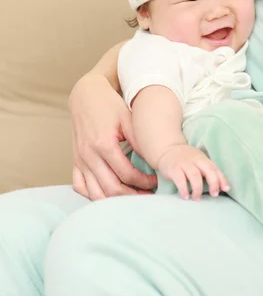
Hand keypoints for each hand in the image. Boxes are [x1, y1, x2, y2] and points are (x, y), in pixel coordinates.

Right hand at [70, 73, 156, 199]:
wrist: (86, 95)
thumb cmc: (109, 105)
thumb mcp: (128, 118)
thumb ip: (139, 141)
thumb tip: (154, 161)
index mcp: (103, 144)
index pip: (126, 174)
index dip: (143, 181)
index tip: (155, 181)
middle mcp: (89, 155)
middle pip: (111, 188)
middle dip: (132, 196)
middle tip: (147, 196)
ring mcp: (80, 160)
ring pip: (95, 193)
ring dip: (113, 200)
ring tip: (131, 197)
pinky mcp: (75, 160)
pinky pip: (80, 186)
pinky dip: (93, 194)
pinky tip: (107, 193)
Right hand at [157, 144, 229, 200]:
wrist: (167, 149)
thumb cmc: (185, 159)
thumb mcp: (197, 161)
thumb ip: (206, 171)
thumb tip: (220, 186)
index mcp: (202, 158)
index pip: (214, 168)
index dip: (221, 178)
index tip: (226, 189)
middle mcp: (194, 159)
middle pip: (207, 169)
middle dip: (213, 183)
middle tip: (214, 195)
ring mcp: (183, 163)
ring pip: (194, 175)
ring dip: (198, 188)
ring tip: (197, 198)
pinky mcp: (173, 168)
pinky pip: (180, 179)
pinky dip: (184, 189)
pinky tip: (185, 196)